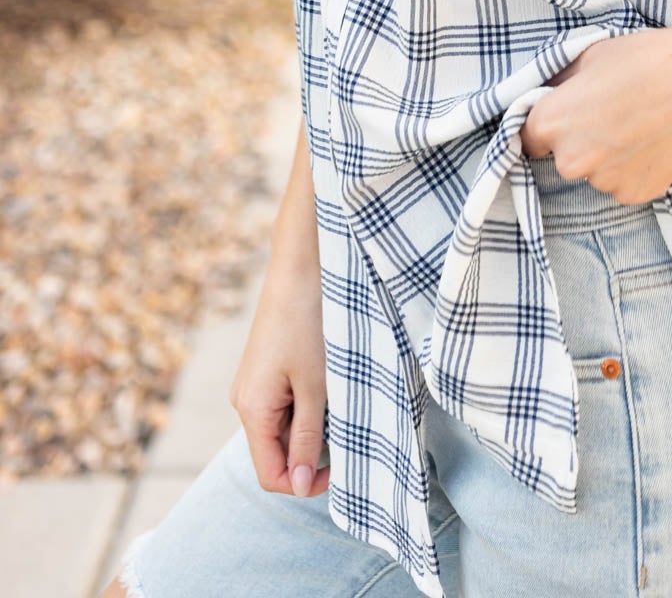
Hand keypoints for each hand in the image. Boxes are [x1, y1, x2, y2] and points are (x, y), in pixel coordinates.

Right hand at [229, 249, 328, 498]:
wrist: (301, 265)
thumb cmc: (309, 323)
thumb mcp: (316, 386)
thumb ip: (308, 438)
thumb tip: (301, 486)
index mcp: (252, 410)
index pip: (271, 474)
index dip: (306, 481)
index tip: (342, 467)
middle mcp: (245, 401)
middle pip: (276, 452)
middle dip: (311, 450)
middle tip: (346, 426)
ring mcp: (254, 384)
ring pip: (283, 428)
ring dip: (312, 425)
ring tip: (338, 397)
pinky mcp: (265, 369)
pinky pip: (284, 405)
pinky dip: (307, 405)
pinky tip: (328, 383)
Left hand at [518, 21, 671, 204]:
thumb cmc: (648, 60)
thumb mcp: (592, 56)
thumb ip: (563, 81)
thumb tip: (550, 91)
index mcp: (553, 122)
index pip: (526, 137)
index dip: (543, 125)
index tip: (563, 117)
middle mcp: (571, 161)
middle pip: (564, 156)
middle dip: (580, 139)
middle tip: (613, 114)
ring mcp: (605, 182)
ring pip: (598, 171)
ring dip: (610, 156)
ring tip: (641, 125)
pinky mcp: (636, 195)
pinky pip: (625, 182)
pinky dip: (635, 168)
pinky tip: (655, 141)